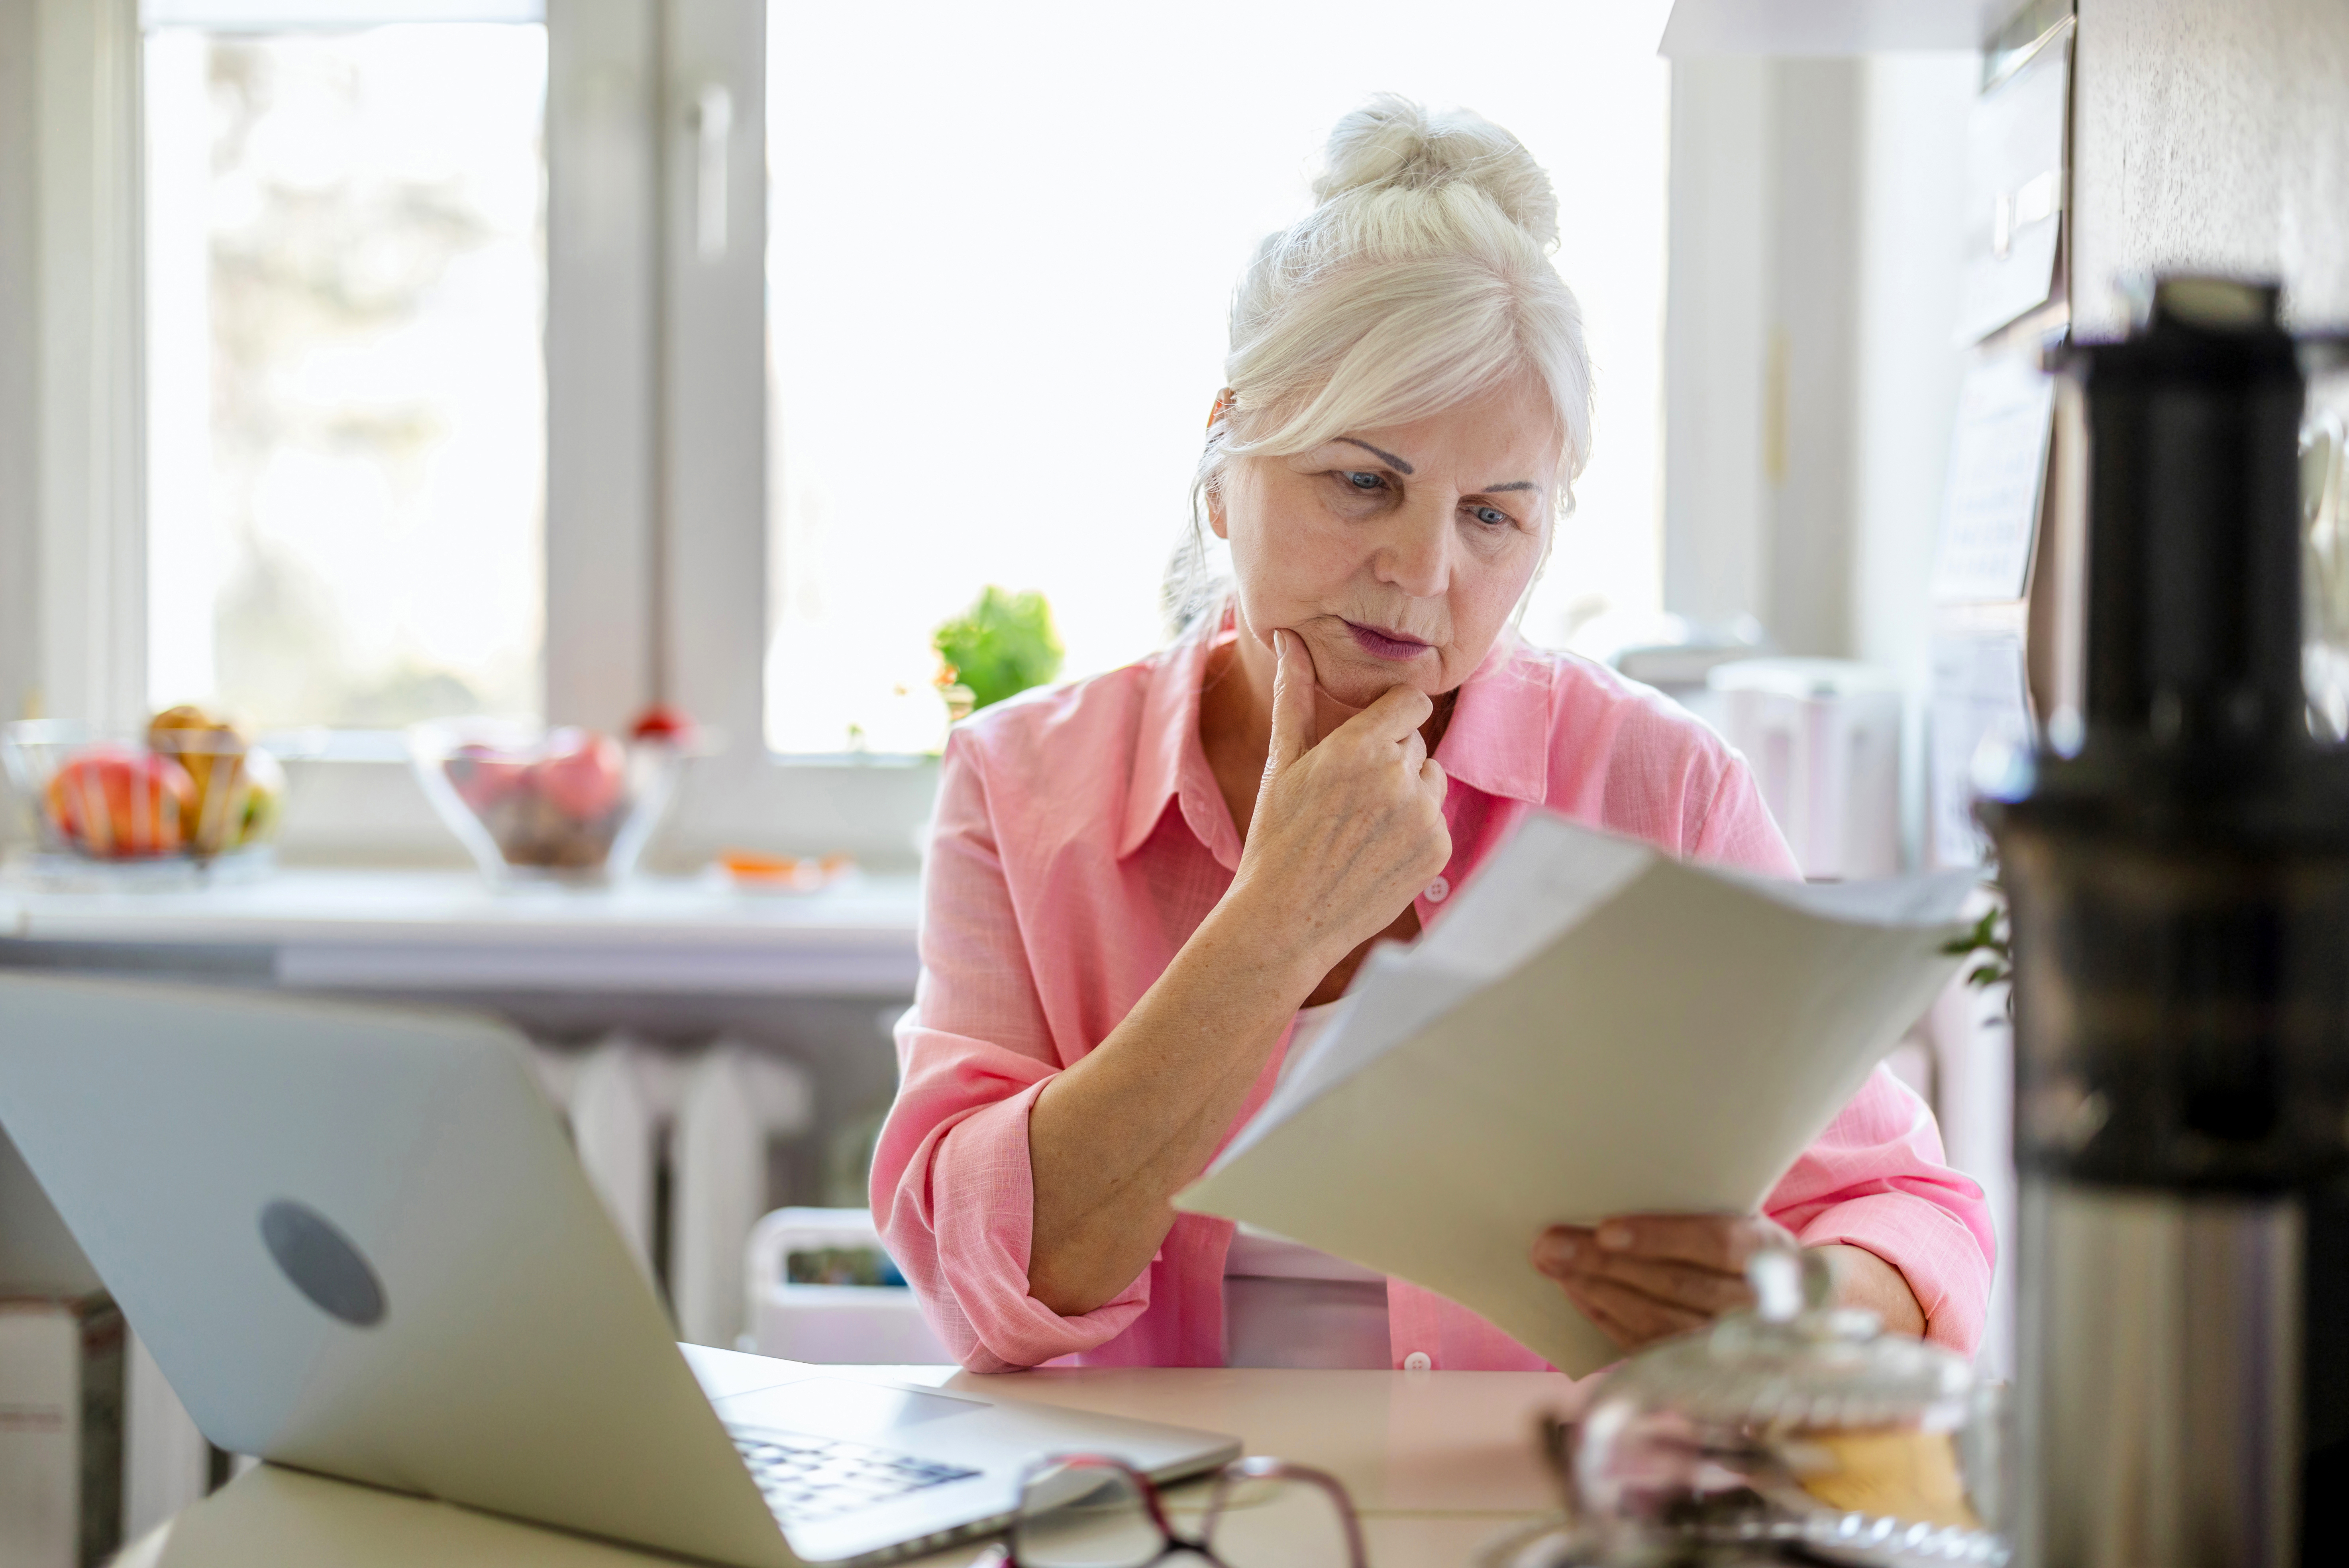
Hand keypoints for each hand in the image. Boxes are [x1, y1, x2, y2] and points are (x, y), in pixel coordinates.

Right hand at [1223, 628, 1449, 982]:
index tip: (1371, 736)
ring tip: (1362, 826)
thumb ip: (1296, 695)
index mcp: (1359, 747)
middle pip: (1416, 742)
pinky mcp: (1438, 851)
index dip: (1392, 715)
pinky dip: (1414, 832)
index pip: (1411, 701)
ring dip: (1407, 793)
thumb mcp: (1281, 763)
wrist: (1286, 921)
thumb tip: (1288, 638)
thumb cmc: (1275, 838)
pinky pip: (1436, 820)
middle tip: (1348, 797)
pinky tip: (1376, 853)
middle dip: (1390, 759)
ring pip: (1431, 779)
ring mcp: (1423, 817)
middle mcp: (1398, 777)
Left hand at [1530, 1212, 1796, 1351]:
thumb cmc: (1740, 1244)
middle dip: (1606, 1264)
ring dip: (1598, 1291)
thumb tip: (1611, 1182)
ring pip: (1659, 1321)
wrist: (1786, 1306)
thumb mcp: (1733, 1214)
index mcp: (1772, 1252)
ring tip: (1554, 1265)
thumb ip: (1690, 1206)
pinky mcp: (1704, 1372)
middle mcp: (1760, 1304)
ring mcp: (1734, 1345)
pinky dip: (1607, 1318)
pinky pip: (1649, 1348)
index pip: (1717, 1243)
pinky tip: (1576, 1292)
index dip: (1660, 1237)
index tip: (1605, 1229)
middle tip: (1550, 1245)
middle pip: (1678, 1284)